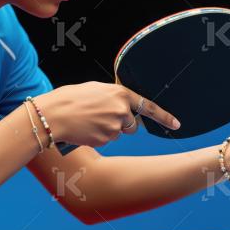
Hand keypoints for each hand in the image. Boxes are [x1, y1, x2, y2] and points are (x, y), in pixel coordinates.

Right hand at [33, 82, 180, 147]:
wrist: (53, 114)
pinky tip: (86, 129)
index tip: (177, 124)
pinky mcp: (105, 140)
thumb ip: (112, 95)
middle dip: (122, 123)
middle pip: (132, 124)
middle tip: (103, 117)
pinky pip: (107, 140)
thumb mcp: (95, 89)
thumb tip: (120, 104)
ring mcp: (114, 127)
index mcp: (120, 94)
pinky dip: (98, 137)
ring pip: (119, 133)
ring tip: (89, 121)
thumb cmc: (70, 98)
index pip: (148, 106)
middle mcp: (121, 111)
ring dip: (109, 130)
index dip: (164, 116)